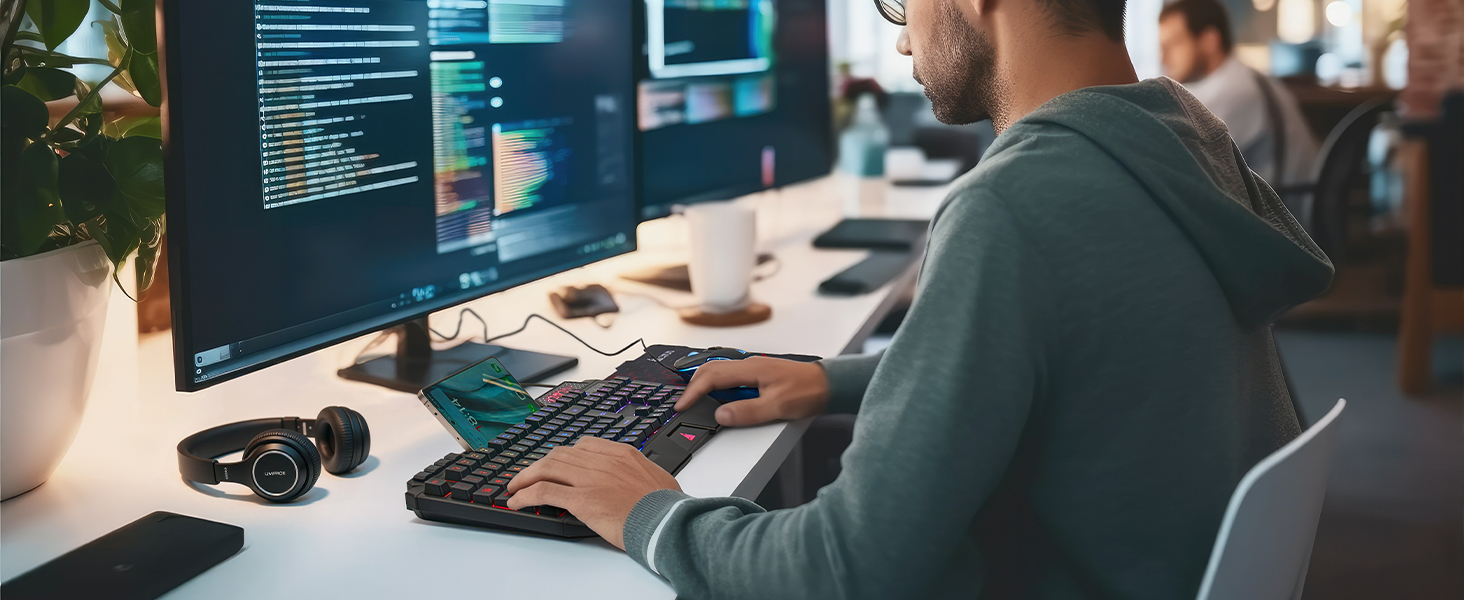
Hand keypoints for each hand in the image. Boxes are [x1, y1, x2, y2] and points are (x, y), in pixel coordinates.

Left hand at [506, 437, 680, 548]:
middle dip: (539, 465)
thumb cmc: (667, 506)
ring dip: (526, 477)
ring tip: (515, 487)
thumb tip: (634, 482)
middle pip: (560, 455)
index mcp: (622, 454)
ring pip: (547, 469)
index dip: (564, 454)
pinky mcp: (581, 499)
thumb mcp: (657, 478)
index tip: (556, 463)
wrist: (667, 521)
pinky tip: (517, 501)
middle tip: (527, 475)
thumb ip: (639, 474)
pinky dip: (525, 494)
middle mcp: (603, 461)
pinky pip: (544, 491)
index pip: (584, 445)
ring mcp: (590, 479)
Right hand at [676, 356, 830, 426]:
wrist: (830, 385)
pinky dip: (718, 386)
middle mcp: (750, 365)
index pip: (712, 377)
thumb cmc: (808, 391)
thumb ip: (748, 411)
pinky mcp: (760, 375)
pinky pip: (731, 377)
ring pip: (720, 372)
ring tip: (696, 400)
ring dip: (705, 384)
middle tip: (683, 403)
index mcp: (750, 369)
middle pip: (711, 369)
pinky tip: (720, 397)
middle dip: (693, 385)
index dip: (694, 392)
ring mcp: (754, 369)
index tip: (683, 405)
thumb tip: (721, 415)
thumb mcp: (778, 406)